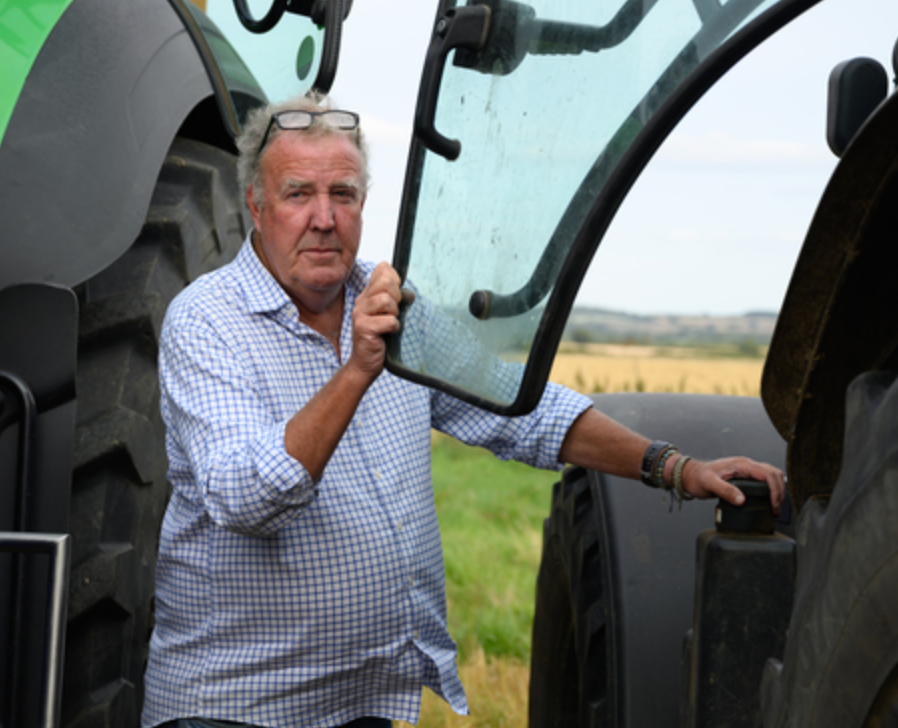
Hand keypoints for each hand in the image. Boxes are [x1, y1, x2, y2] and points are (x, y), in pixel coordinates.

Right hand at [347, 263, 402, 381]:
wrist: (364, 363)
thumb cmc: (379, 339)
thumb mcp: (389, 316)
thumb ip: (398, 301)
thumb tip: (410, 293)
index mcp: (368, 295)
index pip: (382, 270)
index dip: (394, 278)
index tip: (396, 294)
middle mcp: (362, 302)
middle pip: (385, 281)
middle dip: (397, 295)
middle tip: (393, 311)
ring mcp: (360, 314)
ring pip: (386, 300)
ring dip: (394, 313)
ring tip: (390, 322)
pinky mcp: (364, 328)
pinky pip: (389, 321)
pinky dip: (394, 327)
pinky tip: (389, 333)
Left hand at [680, 456, 785, 514]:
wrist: (691, 475)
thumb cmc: (698, 477)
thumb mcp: (709, 484)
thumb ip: (725, 491)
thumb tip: (741, 500)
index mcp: (741, 464)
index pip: (767, 473)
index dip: (775, 490)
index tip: (774, 504)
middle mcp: (746, 465)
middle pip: (774, 473)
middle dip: (780, 491)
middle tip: (777, 508)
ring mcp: (747, 470)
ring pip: (771, 476)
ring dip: (778, 490)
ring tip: (776, 507)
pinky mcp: (745, 477)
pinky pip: (764, 480)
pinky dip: (772, 490)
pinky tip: (770, 501)